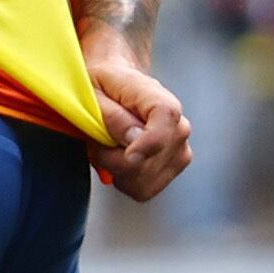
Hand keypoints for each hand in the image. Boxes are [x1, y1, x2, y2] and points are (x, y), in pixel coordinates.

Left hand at [81, 31, 190, 202]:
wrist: (118, 83)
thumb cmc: (103, 83)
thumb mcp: (93, 91)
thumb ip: (112, 115)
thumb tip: (134, 139)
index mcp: (160, 101)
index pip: (165, 124)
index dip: (147, 144)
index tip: (127, 154)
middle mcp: (178, 128)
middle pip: (146, 164)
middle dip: (111, 159)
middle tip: (95, 140)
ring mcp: (180, 151)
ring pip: (142, 182)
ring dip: (116, 171)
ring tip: (106, 147)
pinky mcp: (172, 169)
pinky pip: (143, 189)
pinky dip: (124, 179)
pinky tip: (117, 159)